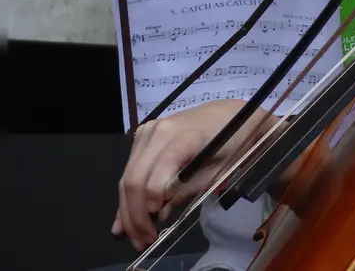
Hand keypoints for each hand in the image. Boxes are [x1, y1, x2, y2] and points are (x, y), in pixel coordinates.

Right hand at [111, 99, 271, 249]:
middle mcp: (158, 132)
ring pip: (127, 177)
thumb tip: (160, 213)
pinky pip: (130, 169)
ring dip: (127, 210)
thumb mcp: (220, 169)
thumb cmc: (232, 141)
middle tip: (143, 241)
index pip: (156, 175)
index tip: (154, 227)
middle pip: (135, 179)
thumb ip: (189, 189)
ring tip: (135, 237)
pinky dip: (127, 197)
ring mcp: (147, 132)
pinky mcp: (143, 136)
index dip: (150, 203)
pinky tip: (121, 220)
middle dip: (136, 215)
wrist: (229, 113)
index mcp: (182, 137)